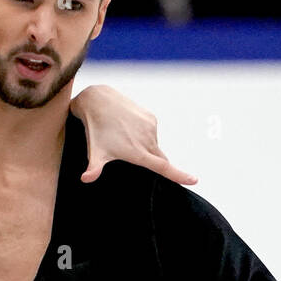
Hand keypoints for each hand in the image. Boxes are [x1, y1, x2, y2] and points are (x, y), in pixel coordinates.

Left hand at [71, 84, 197, 185]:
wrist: (98, 99)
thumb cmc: (96, 128)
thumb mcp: (94, 151)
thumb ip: (94, 168)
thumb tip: (85, 179)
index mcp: (139, 152)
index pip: (163, 167)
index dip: (179, 175)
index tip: (194, 180)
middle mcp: (148, 140)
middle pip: (159, 159)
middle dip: (155, 164)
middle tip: (134, 158)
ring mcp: (151, 127)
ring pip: (153, 146)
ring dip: (144, 148)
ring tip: (122, 139)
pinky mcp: (150, 117)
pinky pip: (151, 133)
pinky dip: (143, 136)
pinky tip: (127, 131)